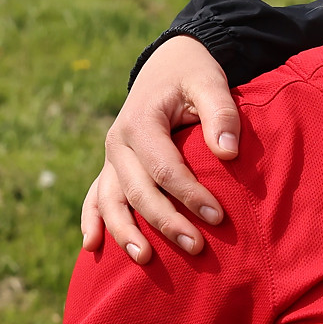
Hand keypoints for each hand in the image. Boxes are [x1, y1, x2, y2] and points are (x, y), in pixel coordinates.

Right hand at [80, 36, 239, 263]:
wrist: (168, 64)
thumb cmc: (193, 76)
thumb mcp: (210, 83)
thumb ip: (221, 114)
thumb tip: (228, 152)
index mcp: (140, 123)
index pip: (164, 168)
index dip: (189, 195)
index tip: (218, 217)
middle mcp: (118, 143)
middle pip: (137, 191)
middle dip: (165, 222)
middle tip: (196, 247)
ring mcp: (112, 157)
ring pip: (110, 200)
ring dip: (124, 231)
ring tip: (144, 258)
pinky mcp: (113, 166)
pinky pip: (96, 196)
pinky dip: (92, 219)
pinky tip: (92, 246)